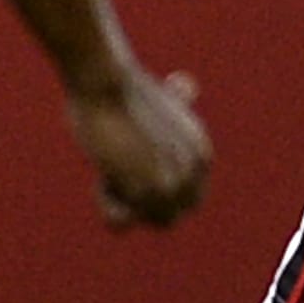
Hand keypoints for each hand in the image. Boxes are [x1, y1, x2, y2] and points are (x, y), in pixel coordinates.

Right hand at [68, 57, 211, 230]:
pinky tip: (104, 173)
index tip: (133, 163)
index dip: (156, 190)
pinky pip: (120, 224)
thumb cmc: (122, 85)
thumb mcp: (160, 96)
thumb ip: (175, 103)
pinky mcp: (145, 191)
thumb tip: (186, 86)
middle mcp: (193, 172)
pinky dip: (106, 207)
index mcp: (200, 154)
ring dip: (122, 204)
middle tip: (120, 169)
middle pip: (170, 217)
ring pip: (145, 221)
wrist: (106, 79)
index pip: (187, 200)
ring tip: (111, 169)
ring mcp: (172, 184)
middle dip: (141, 202)